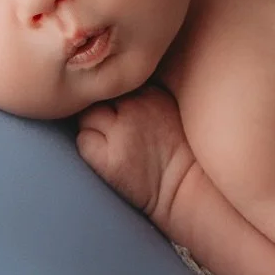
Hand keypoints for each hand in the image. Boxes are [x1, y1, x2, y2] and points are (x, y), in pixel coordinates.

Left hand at [76, 84, 193, 220]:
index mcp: (152, 92)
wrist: (191, 189)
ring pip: (86, 118)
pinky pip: (84, 142)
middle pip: (99, 98)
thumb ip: (146, 97)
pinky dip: (90, 149)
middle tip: (116, 132)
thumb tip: (118, 95)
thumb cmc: (182, 154)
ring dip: (94, 129)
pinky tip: (108, 159)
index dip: (117, 101)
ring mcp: (121, 132)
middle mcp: (135, 107)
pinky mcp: (109, 158)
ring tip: (113, 146)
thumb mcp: (171, 110)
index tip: (125, 115)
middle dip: (104, 112)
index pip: (117, 86)